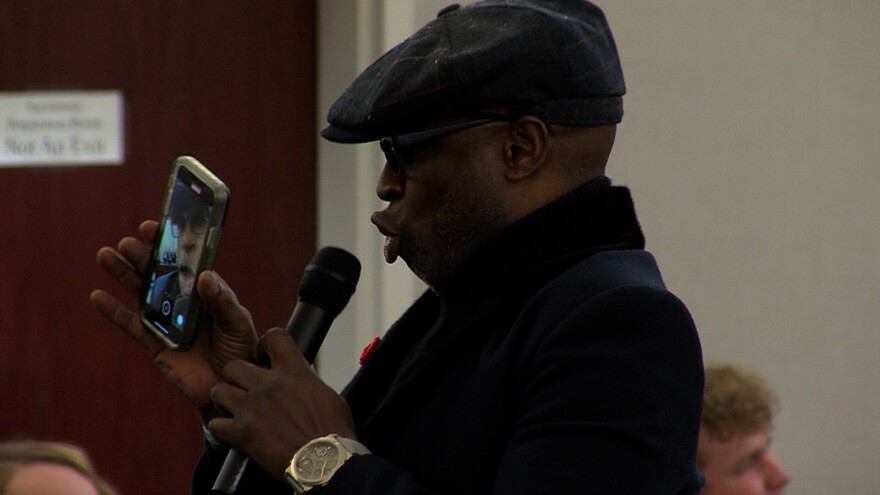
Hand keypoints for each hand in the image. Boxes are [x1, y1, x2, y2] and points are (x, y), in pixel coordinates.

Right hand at [90, 220, 258, 420]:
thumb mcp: (238, 323)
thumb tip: (205, 276)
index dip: (169, 243)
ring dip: (123, 274)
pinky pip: (131, 325)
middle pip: (158, 273)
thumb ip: (223, 301)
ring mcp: (166, 320)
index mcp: (205, 290)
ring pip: (140, 292)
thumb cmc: (242, 351)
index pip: (184, 261)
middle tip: (128, 242)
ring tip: (106, 255)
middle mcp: (183, 300)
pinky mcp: (154, 343)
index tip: (154, 227)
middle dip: (143, 255)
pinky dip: (114, 312)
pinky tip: (98, 296)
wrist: (232, 388)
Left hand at [208, 328, 356, 478]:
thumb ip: (309, 382)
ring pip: (218, 391)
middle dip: (235, 375)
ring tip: (233, 408)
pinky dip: (221, 428)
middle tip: (243, 386)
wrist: (325, 461)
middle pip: (234, 364)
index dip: (266, 344)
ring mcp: (252, 407)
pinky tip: (231, 431)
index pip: (274, 337)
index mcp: (293, 372)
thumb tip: (304, 379)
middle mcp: (268, 385)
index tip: (265, 355)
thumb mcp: (327, 395)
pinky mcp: (242, 432)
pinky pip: (216, 424)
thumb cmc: (333, 432)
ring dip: (224, 399)